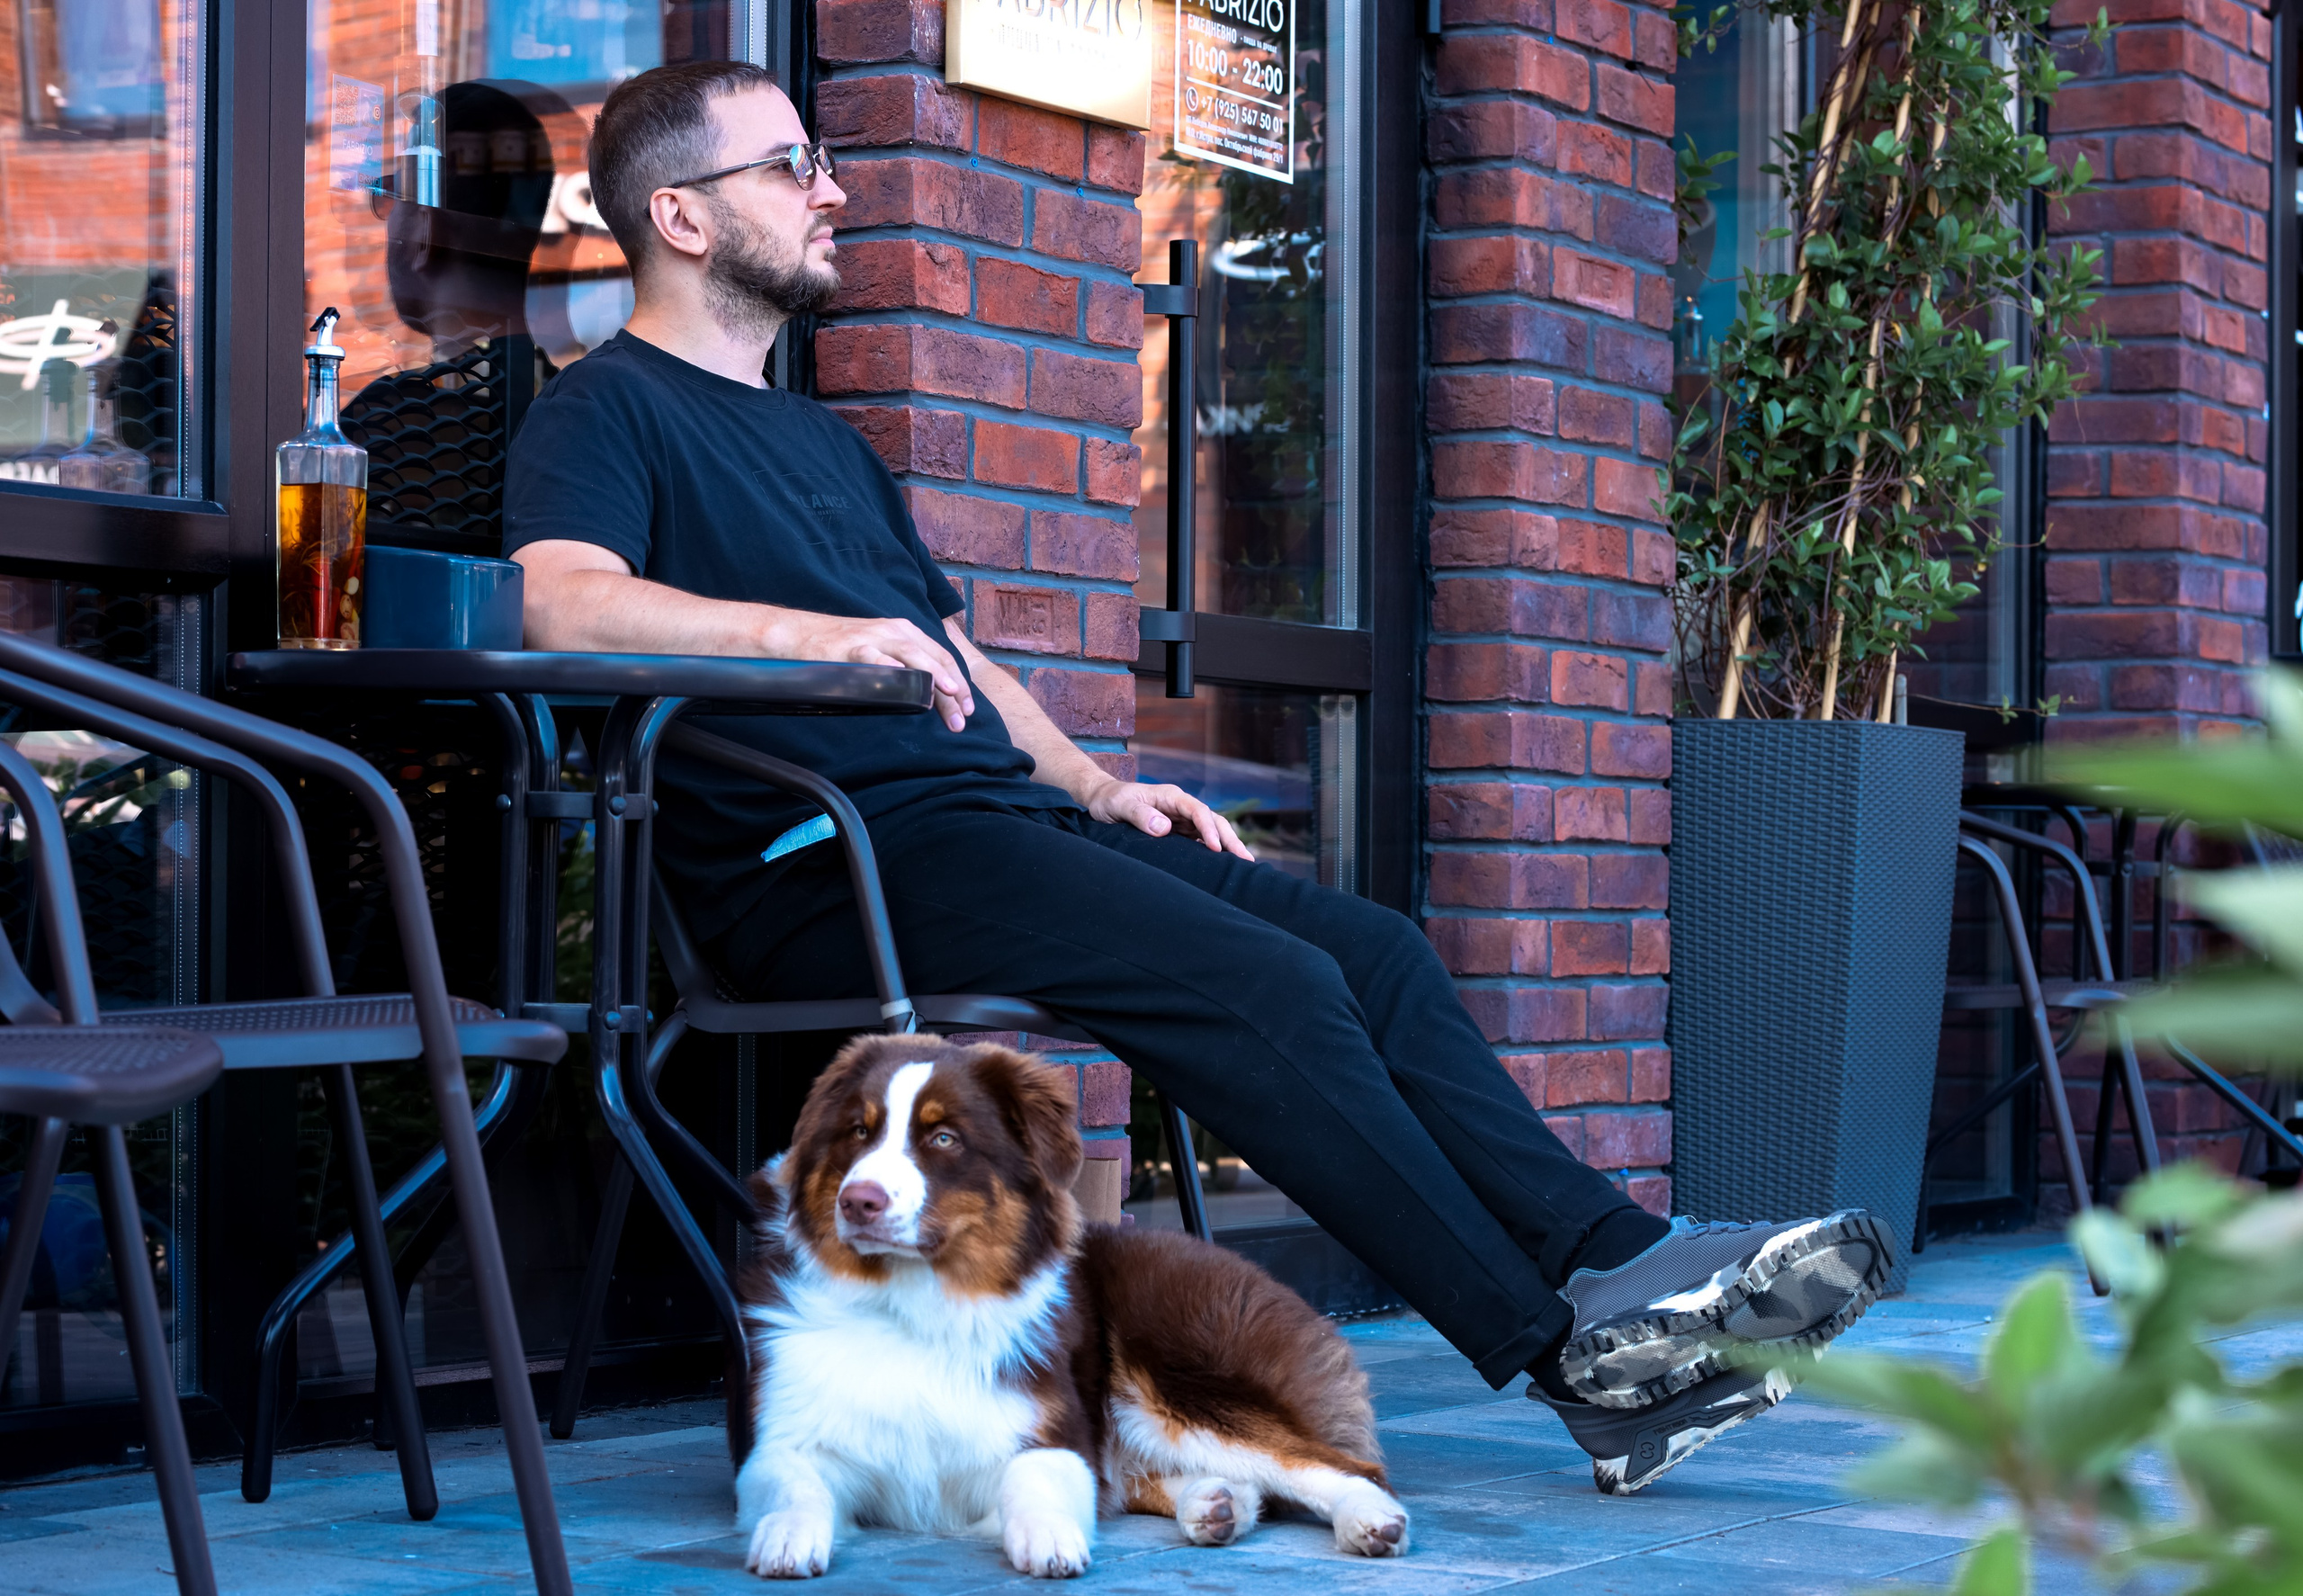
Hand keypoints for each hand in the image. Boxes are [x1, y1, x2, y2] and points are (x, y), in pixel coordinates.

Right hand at [773, 614, 974, 730]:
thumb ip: (905, 667)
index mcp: (904, 632)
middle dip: (952, 688)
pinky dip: (888, 667)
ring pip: (910, 654)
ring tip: (947, 692)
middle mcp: (893, 631)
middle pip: (932, 658)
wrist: (800, 634)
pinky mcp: (850, 647)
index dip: (959, 681)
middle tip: (962, 719)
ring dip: (931, 675)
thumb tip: (932, 696)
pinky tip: (901, 679)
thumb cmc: (842, 647)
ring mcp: (872, 638)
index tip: (968, 709)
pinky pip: (872, 656)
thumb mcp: (881, 650)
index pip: (941, 656)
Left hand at [1085, 779, 1253, 859]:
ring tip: (1243, 864)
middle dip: (1230, 839)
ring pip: (1210, 831)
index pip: (1197, 811)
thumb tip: (1164, 828)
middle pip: (1212, 820)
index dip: (1208, 828)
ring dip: (1227, 846)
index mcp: (1171, 796)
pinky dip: (1213, 851)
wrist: (1102, 799)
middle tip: (1246, 860)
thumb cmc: (1110, 800)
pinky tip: (1222, 865)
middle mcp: (1180, 806)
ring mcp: (1181, 819)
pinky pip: (1199, 840)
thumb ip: (1140, 815)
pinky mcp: (1177, 831)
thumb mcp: (1120, 805)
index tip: (1214, 848)